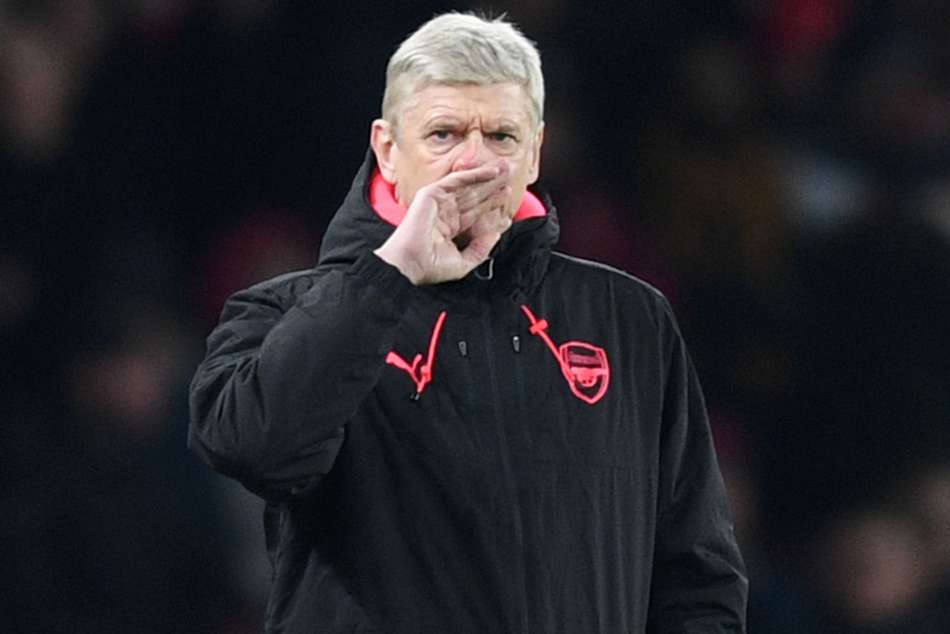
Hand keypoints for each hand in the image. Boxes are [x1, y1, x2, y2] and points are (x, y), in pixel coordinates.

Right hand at [374, 160, 512, 284]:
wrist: (411, 263)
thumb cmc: (431, 267)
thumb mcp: (463, 262)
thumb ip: (480, 249)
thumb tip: (496, 235)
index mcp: (451, 230)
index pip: (476, 217)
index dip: (494, 210)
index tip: (510, 209)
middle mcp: (446, 214)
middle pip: (475, 198)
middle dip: (493, 187)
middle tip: (511, 176)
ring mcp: (439, 203)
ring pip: (469, 187)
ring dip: (488, 177)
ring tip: (507, 168)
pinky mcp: (433, 194)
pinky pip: (458, 180)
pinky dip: (475, 175)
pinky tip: (492, 171)